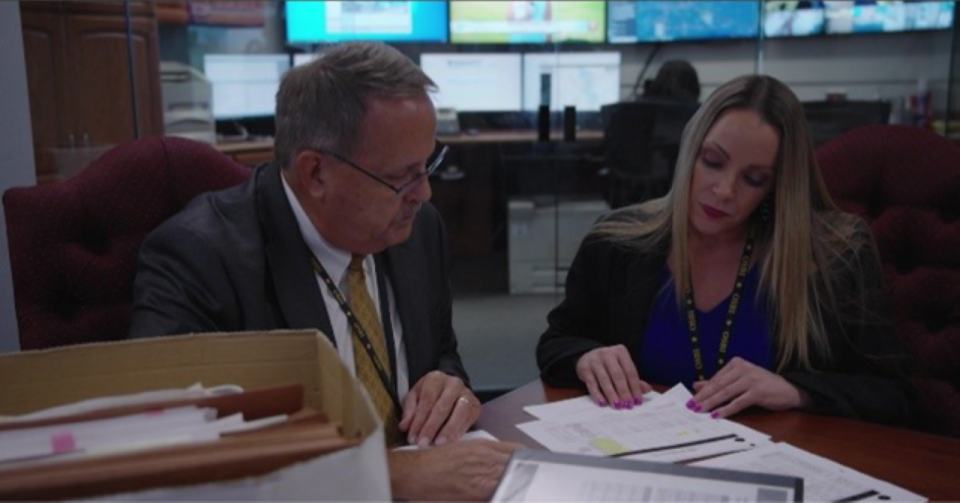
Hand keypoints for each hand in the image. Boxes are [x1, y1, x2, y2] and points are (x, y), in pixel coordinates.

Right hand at [389, 439, 522, 502]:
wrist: (412, 471)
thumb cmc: (431, 463)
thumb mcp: (459, 451)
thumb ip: (480, 457)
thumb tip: (494, 466)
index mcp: (482, 446)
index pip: (516, 450)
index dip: (527, 460)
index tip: (534, 466)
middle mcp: (485, 457)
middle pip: (519, 463)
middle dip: (528, 473)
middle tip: (536, 481)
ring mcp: (482, 473)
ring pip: (512, 476)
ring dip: (520, 482)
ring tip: (528, 489)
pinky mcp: (475, 490)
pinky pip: (500, 490)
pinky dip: (507, 492)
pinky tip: (509, 494)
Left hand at [399, 371, 480, 446]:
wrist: (449, 390)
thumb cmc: (429, 395)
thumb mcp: (415, 397)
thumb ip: (409, 411)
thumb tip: (404, 426)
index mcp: (436, 379)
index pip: (427, 401)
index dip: (418, 421)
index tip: (412, 437)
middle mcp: (454, 383)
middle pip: (442, 407)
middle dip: (431, 427)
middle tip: (423, 444)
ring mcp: (467, 393)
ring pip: (459, 412)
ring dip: (448, 430)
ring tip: (438, 444)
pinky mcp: (476, 405)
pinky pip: (469, 419)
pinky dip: (459, 431)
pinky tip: (450, 442)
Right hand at [575, 345, 651, 408]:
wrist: (586, 356)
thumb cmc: (609, 365)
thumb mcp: (622, 367)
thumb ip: (633, 379)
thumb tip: (648, 389)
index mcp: (620, 352)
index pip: (630, 371)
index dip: (635, 387)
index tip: (638, 401)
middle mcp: (607, 353)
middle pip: (618, 375)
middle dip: (624, 391)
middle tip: (628, 405)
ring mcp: (595, 360)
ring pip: (605, 379)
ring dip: (612, 394)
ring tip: (617, 406)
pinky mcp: (584, 368)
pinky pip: (592, 383)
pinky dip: (597, 394)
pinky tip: (602, 403)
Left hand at [690, 357, 812, 418]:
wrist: (788, 389)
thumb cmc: (763, 385)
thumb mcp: (740, 380)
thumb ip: (719, 382)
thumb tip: (696, 385)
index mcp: (736, 364)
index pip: (716, 379)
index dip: (702, 390)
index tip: (690, 399)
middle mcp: (743, 368)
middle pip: (718, 385)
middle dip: (703, 397)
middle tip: (691, 406)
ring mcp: (750, 379)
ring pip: (725, 393)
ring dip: (711, 403)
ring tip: (699, 410)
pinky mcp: (758, 392)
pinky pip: (738, 402)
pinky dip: (726, 409)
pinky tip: (716, 414)